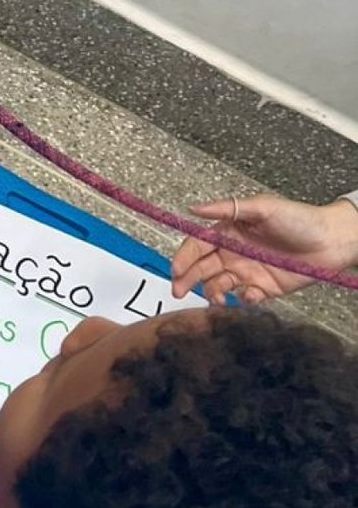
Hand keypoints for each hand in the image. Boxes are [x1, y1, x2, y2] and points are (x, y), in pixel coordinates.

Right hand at [172, 192, 357, 302]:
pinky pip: (244, 298)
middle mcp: (234, 252)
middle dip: (187, 280)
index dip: (184, 257)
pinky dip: (242, 300)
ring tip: (217, 298)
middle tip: (179, 291)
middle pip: (202, 268)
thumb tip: (194, 209)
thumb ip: (227, 208)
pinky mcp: (263, 288)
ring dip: (212, 293)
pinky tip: (249, 295)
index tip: (177, 270)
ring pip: (218, 285)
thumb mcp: (262, 207)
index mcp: (230, 232)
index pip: (198, 245)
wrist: (332, 241)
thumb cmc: (300, 219)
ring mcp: (248, 271)